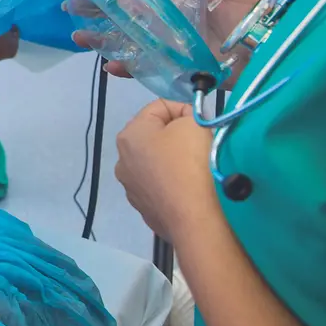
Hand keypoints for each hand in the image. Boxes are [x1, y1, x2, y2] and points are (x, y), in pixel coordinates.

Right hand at [69, 0, 264, 78]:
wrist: (266, 59)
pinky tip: (110, 65)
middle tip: (72, 6)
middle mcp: (168, 15)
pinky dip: (123, 66)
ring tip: (79, 36)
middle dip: (97, 6)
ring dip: (100, 36)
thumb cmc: (252, 20)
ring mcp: (166, 41)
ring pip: (126, 36)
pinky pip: (141, 65)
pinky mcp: (171, 64)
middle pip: (125, 7)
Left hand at [115, 99, 218, 242]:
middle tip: (202, 144)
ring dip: (176, 161)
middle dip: (179, 136)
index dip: (185, 111)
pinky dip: (175, 184)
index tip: (203, 125)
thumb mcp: (194, 124)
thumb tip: (186, 124)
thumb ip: (189, 115)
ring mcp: (131, 188)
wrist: (197, 218)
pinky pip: (162, 187)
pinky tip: (191, 190)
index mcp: (129, 135)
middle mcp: (122, 161)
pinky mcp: (145, 209)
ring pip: (157, 163)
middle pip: (155, 136)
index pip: (159, 107)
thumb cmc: (192, 163)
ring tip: (198, 169)